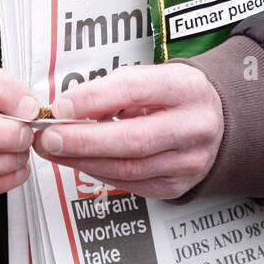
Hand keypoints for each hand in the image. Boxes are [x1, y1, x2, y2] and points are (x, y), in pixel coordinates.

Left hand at [33, 64, 222, 200]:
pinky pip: (130, 184)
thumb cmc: (174, 97)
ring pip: (128, 168)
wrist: (215, 122)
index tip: (60, 107)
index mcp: (186, 88)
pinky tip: (79, 162)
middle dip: (83, 141)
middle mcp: (193, 126)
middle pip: (134, 139)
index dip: (93, 100)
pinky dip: (99, 172)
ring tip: (53, 151)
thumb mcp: (151, 78)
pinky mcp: (177, 185)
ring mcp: (188, 161)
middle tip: (48, 138)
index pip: (135, 90)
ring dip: (83, 161)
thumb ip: (111, 90)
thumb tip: (67, 110)